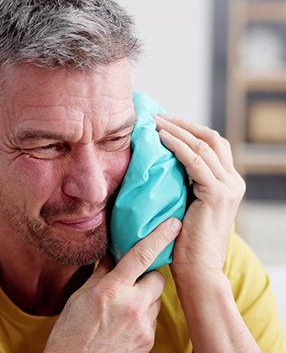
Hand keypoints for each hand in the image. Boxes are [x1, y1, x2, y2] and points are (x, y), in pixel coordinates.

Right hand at [44, 218, 181, 352]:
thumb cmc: (72, 331)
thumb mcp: (81, 295)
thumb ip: (102, 272)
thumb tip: (114, 253)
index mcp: (112, 290)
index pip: (141, 256)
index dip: (159, 236)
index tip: (173, 223)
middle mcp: (132, 306)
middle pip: (157, 278)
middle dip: (149, 274)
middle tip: (132, 279)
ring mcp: (143, 326)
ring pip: (156, 298)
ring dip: (145, 296)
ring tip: (124, 305)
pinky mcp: (148, 341)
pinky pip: (153, 318)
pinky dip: (143, 314)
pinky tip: (125, 320)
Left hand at [154, 114, 244, 278]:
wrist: (198, 270)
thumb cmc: (186, 240)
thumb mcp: (188, 203)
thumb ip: (186, 182)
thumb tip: (164, 161)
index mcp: (229, 182)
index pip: (213, 144)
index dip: (189, 129)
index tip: (165, 122)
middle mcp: (233, 181)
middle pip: (211, 138)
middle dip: (183, 124)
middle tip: (158, 117)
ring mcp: (228, 187)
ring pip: (203, 145)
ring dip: (177, 130)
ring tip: (155, 123)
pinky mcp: (217, 194)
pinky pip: (195, 161)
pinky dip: (177, 146)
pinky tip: (161, 138)